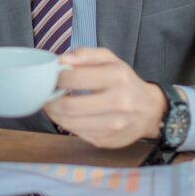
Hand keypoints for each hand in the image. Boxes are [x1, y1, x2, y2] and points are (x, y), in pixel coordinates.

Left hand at [44, 48, 167, 148]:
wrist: (150, 111)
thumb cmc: (124, 81)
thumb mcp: (110, 59)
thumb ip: (85, 54)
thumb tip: (62, 60)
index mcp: (117, 77)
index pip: (76, 78)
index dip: (56, 78)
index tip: (49, 77)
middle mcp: (118, 103)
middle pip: (69, 106)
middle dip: (49, 101)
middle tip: (43, 95)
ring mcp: (113, 125)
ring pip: (69, 123)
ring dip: (53, 114)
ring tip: (50, 104)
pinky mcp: (107, 140)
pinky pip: (76, 133)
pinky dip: (64, 124)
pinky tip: (64, 115)